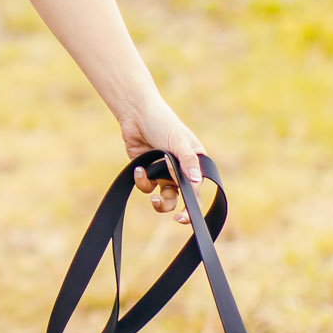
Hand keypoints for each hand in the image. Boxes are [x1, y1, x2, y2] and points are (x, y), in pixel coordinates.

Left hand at [118, 96, 203, 214]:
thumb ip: (186, 162)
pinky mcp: (149, 171)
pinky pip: (147, 185)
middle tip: (165, 211)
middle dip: (169, 204)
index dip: (191, 206)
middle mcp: (181, 170)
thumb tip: (195, 182)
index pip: (195, 190)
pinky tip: (138, 168)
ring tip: (151, 194)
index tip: (184, 218)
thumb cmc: (162, 123)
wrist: (136, 114)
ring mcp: (164, 171)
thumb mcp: (178, 141)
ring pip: (163, 196)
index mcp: (194, 162)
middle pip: (179, 197)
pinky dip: (142, 179)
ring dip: (156, 198)